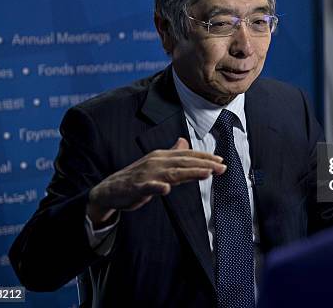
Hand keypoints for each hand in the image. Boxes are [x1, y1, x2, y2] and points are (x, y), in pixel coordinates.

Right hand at [87, 138, 225, 226]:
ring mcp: (147, 174)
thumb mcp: (157, 164)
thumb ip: (172, 155)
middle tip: (222, 167)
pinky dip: (157, 187)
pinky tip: (166, 189)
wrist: (110, 190)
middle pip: (184, 162)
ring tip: (206, 173)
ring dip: (190, 172)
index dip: (205, 157)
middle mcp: (157, 162)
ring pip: (172, 173)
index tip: (221, 160)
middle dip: (205, 164)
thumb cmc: (137, 177)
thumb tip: (184, 143)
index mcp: (162, 156)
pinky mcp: (137, 187)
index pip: (188, 155)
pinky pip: (148, 187)